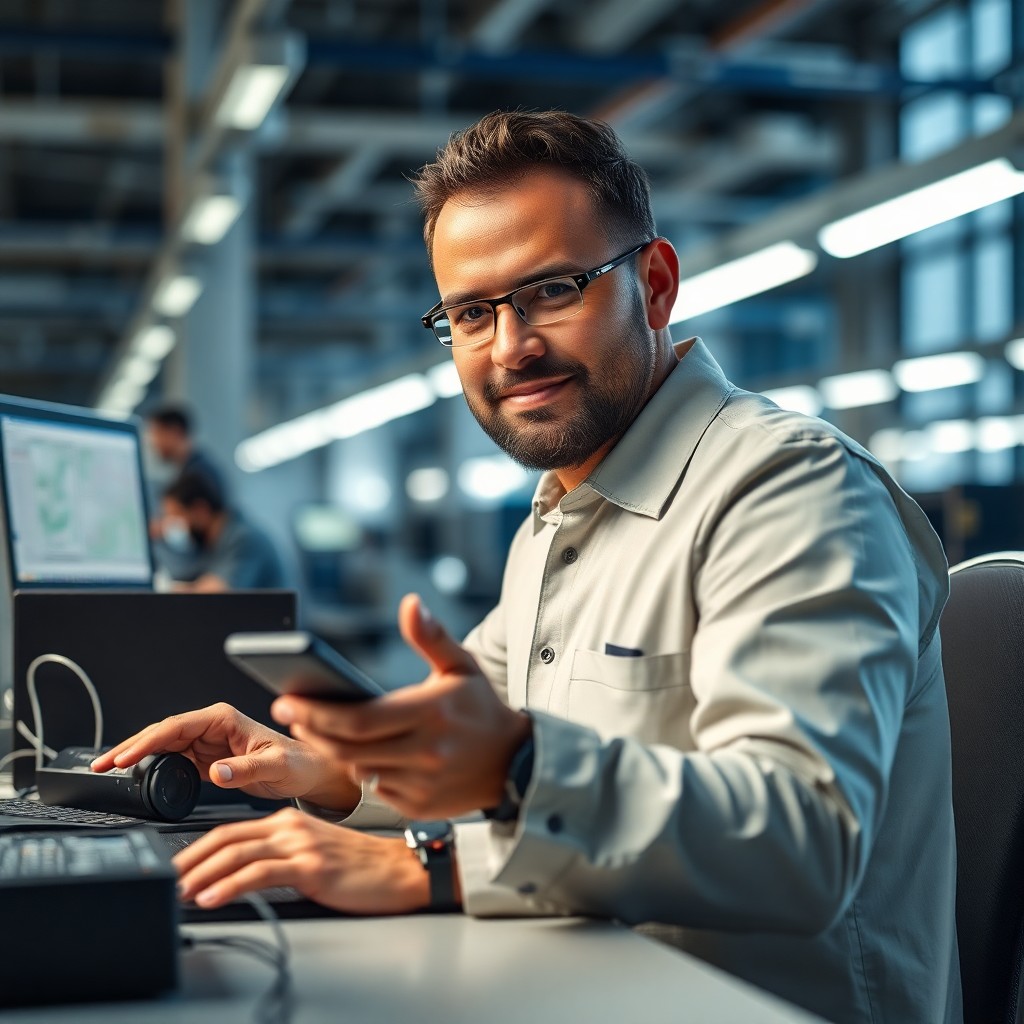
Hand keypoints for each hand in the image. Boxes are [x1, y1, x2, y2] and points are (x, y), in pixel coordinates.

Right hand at [89, 702, 360, 809]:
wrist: (309, 772)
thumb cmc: (298, 763)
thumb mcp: (276, 767)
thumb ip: (246, 770)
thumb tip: (215, 772)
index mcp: (225, 719)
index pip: (176, 726)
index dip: (146, 741)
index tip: (124, 757)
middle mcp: (213, 726)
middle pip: (161, 733)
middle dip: (130, 747)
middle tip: (102, 764)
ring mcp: (207, 741)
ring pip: (162, 745)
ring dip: (135, 756)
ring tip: (106, 769)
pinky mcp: (206, 758)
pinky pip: (171, 759)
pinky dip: (149, 767)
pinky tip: (133, 775)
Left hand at [175, 808, 433, 913]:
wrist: (401, 869)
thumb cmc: (361, 867)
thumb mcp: (313, 852)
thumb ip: (280, 856)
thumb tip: (240, 879)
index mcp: (289, 820)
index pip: (230, 829)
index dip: (196, 849)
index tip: (176, 869)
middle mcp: (291, 826)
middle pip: (226, 837)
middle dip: (189, 861)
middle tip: (166, 881)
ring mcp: (301, 844)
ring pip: (237, 853)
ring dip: (201, 876)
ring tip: (179, 892)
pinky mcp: (311, 866)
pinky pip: (260, 873)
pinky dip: (230, 886)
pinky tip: (212, 898)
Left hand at [270, 594, 531, 819]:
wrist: (516, 762)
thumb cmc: (480, 707)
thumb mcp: (461, 666)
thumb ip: (432, 636)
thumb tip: (410, 603)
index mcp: (432, 713)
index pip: (359, 719)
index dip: (317, 713)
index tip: (288, 701)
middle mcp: (427, 752)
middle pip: (349, 748)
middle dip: (313, 731)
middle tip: (289, 713)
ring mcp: (423, 783)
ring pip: (359, 771)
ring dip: (333, 751)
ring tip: (316, 729)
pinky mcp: (421, 806)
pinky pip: (377, 791)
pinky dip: (362, 773)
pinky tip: (356, 753)